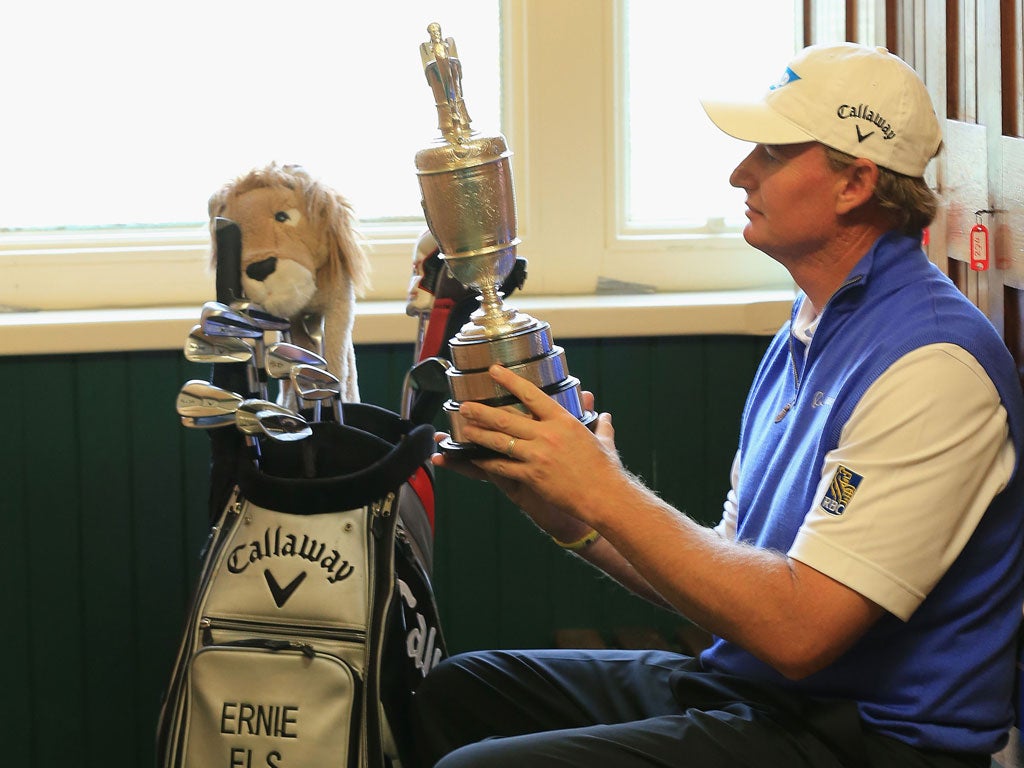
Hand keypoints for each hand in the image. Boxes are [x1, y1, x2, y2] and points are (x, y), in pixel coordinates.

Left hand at [433, 365, 625, 533]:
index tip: (494, 371)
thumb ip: (601, 425)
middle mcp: (547, 434)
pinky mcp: (532, 476)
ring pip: (500, 441)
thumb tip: (605, 415)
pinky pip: (503, 467)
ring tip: (464, 429)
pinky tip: (476, 459)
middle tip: (465, 406)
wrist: (605, 496)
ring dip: (479, 434)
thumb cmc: (605, 469)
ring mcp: (537, 455)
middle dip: (482, 411)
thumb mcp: (604, 441)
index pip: (531, 394)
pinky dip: (488, 463)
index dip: (510, 381)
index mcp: (563, 421)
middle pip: (507, 418)